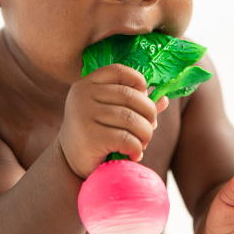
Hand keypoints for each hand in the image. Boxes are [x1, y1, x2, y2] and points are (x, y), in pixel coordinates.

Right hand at [58, 64, 167, 178]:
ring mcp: (84, 115)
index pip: (119, 71)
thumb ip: (134, 105)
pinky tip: (133, 154)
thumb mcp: (112, 114)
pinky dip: (136, 148)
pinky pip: (127, 138)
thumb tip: (164, 99)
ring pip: (132, 119)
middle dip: (149, 115)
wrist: (70, 162)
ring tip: (142, 144)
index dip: (139, 82)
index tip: (144, 99)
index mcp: (86, 84)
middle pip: (131, 97)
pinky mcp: (90, 136)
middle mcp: (83, 95)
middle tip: (149, 129)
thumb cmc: (96, 134)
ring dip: (145, 134)